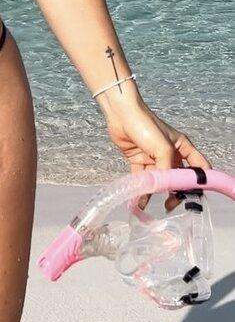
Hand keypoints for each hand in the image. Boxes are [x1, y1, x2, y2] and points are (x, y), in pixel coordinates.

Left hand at [102, 97, 211, 211]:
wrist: (121, 115)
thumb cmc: (146, 125)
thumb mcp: (163, 147)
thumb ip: (167, 169)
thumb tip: (165, 189)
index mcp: (182, 147)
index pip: (198, 166)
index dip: (199, 180)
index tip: (195, 195)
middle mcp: (170, 154)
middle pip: (178, 177)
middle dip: (177, 191)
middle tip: (172, 204)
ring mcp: (154, 158)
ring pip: (159, 181)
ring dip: (157, 194)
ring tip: (158, 206)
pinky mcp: (139, 161)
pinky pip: (142, 180)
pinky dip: (141, 191)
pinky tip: (139, 202)